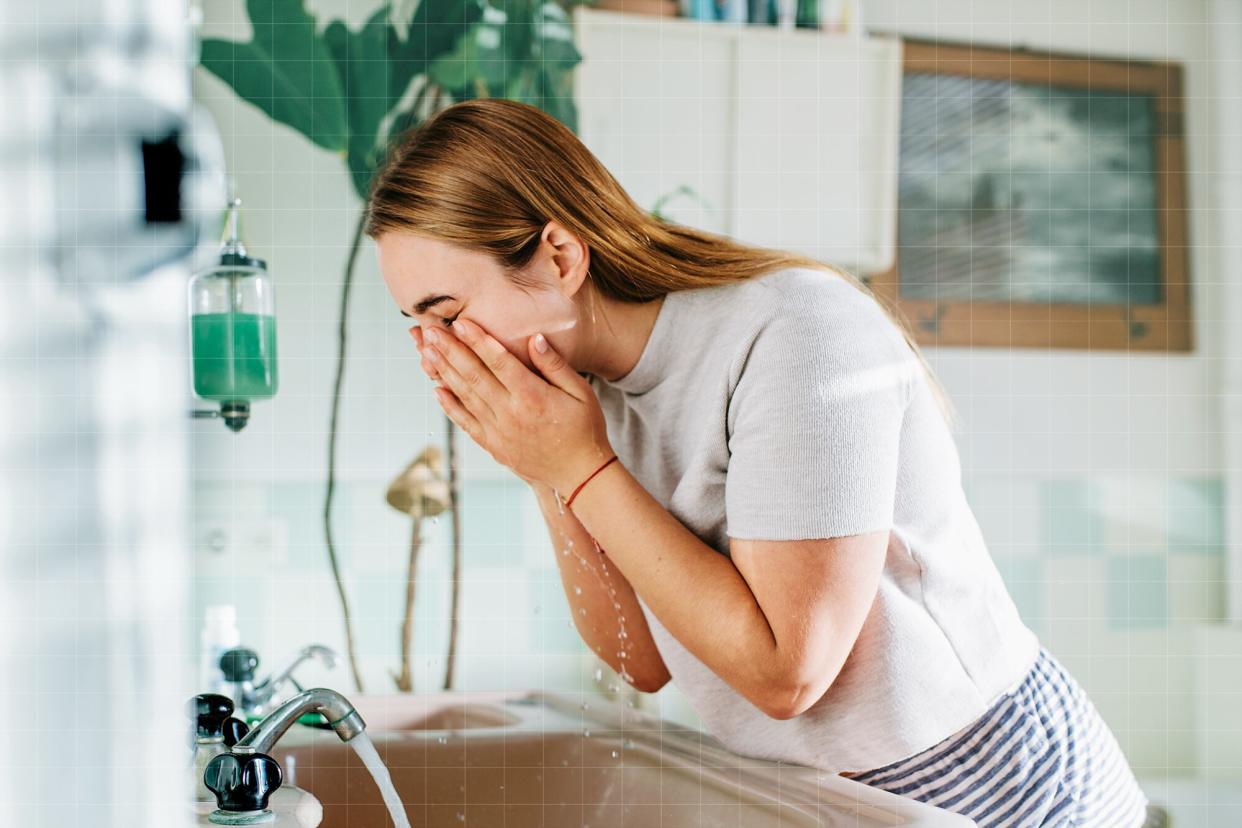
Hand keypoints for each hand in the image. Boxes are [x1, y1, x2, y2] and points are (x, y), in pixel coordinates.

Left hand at [410, 318, 615, 493]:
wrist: (580, 473)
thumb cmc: (585, 428)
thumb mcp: (581, 392)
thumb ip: (555, 365)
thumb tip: (534, 338)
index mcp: (533, 396)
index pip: (499, 362)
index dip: (478, 340)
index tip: (460, 322)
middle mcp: (511, 413)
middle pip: (474, 376)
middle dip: (451, 351)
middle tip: (431, 330)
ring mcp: (499, 432)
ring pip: (466, 396)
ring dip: (444, 372)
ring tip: (427, 352)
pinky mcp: (494, 445)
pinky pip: (466, 423)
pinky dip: (450, 406)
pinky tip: (437, 390)